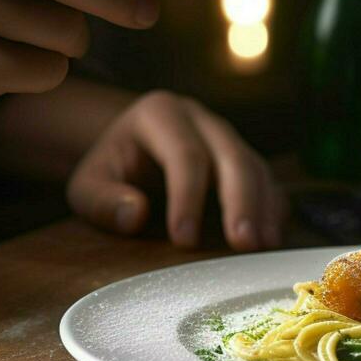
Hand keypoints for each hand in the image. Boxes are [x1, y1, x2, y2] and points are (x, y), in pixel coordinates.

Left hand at [67, 91, 286, 250]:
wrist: (130, 149)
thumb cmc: (111, 170)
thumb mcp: (88, 184)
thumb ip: (103, 200)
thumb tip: (135, 214)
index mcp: (161, 114)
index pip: (183, 153)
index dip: (187, 196)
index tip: (184, 240)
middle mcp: (202, 120)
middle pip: (232, 156)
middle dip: (240, 202)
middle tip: (242, 243)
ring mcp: (228, 138)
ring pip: (256, 167)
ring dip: (263, 208)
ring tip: (263, 246)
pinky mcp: (245, 159)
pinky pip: (268, 181)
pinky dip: (272, 210)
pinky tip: (271, 239)